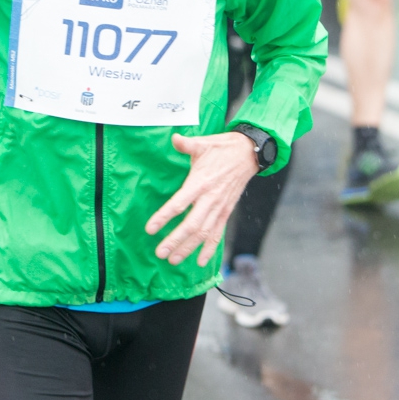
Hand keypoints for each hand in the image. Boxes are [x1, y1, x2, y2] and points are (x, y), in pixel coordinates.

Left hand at [145, 132, 260, 266]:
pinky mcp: (227, 211)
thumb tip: (174, 138)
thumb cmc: (222, 148)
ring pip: (203, 233)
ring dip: (188, 248)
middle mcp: (210, 198)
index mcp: (201, 182)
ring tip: (173, 260)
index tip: (150, 229)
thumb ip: (186, 144)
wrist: (248, 153)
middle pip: (191, 224)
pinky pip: (218, 233)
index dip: (164, 217)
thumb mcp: (203, 143)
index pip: (179, 203)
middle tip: (160, 252)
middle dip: (175, 240)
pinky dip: (210, 249)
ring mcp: (220, 207)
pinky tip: (200, 261)